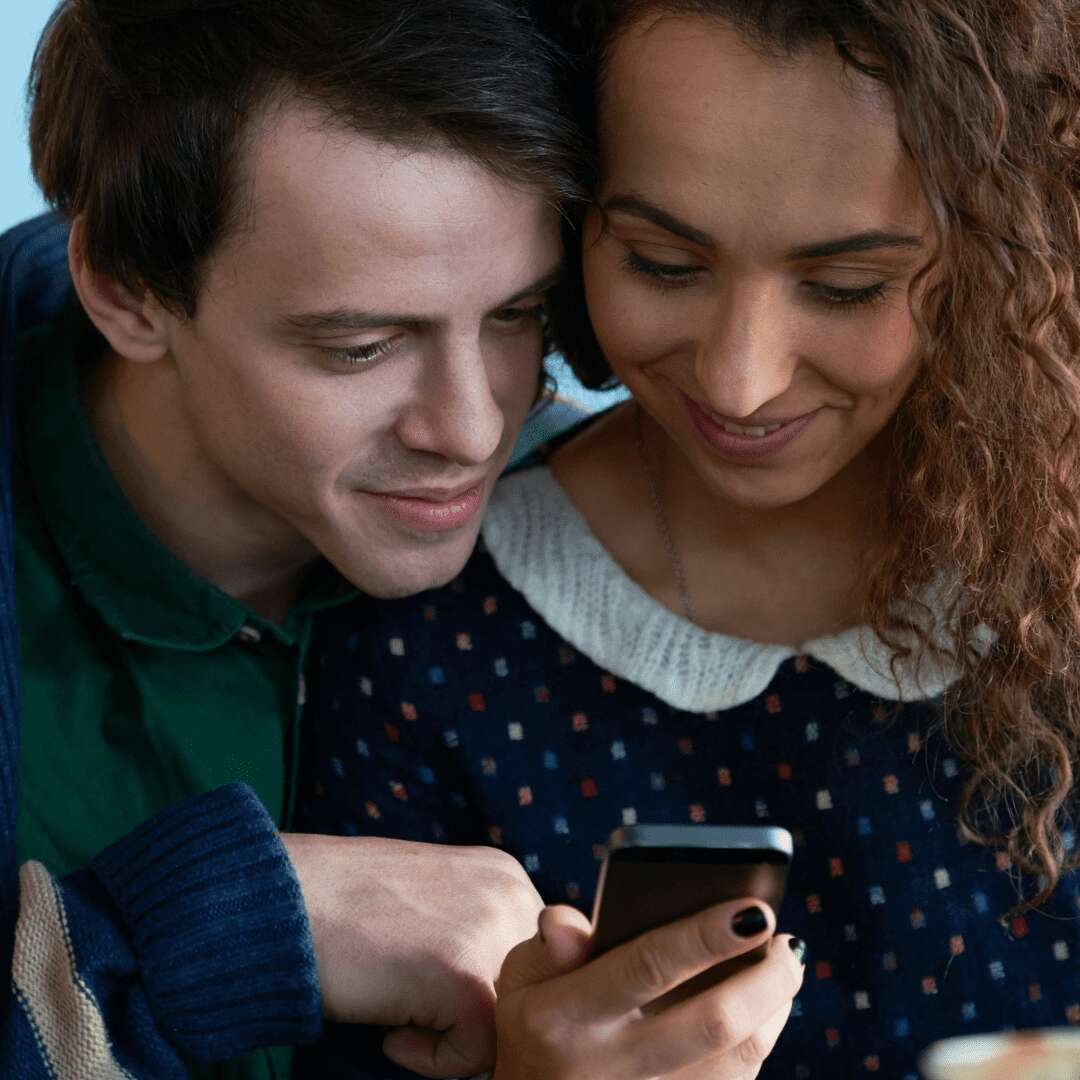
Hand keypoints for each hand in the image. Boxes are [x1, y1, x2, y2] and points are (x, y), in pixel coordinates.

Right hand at [281, 833, 542, 1077]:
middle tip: (418, 1005)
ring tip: (403, 1011)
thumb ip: (477, 930)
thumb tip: (511, 996)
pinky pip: (476, 1056)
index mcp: (505, 876)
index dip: (486, 990)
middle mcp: (512, 894)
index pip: (531, 964)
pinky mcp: (468, 976)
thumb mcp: (433, 901)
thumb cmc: (343, 908)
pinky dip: (431, 1060)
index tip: (433, 988)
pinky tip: (391, 1031)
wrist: (280, 899)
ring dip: (457, 1036)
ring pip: (509, 1028)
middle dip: (478, 1015)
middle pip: (527, 996)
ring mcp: (493, 931)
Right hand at [493, 900, 804, 1078]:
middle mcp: (612, 1067)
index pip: (646, 967)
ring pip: (738, 1060)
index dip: (705, 936)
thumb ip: (550, 944)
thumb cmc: (535, 1028)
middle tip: (786, 939)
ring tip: (785, 962)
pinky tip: (768, 1005)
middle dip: (766, 978)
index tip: (754, 908)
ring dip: (774, 1007)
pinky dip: (761, 1040)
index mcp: (567, 1017)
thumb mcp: (520, 981)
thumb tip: (568, 923)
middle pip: (713, 1023)